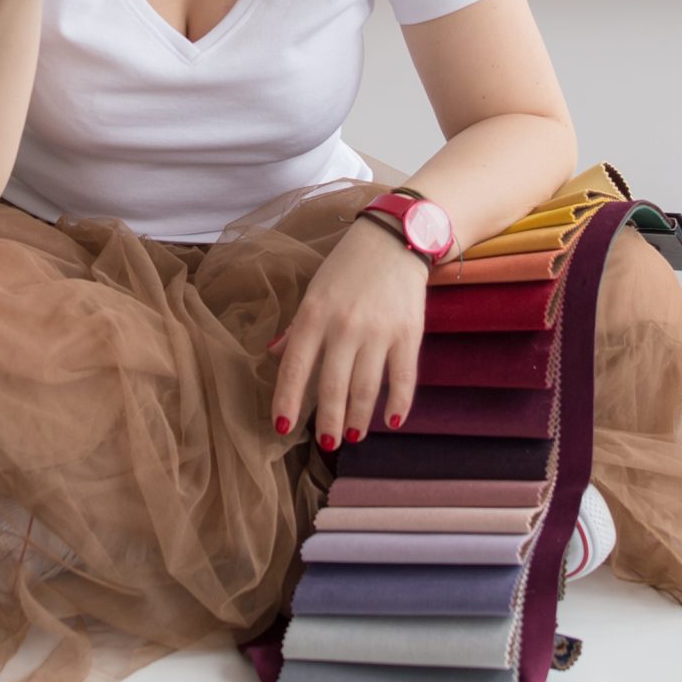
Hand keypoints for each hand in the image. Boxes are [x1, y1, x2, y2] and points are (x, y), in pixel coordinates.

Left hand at [268, 215, 428, 451]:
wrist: (395, 239)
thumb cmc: (347, 267)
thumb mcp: (315, 291)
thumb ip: (297, 328)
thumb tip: (273, 355)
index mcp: (314, 314)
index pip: (294, 367)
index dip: (287, 401)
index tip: (282, 428)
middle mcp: (344, 326)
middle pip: (332, 386)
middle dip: (327, 421)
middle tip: (326, 443)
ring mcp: (378, 331)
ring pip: (365, 389)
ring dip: (357, 418)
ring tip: (352, 436)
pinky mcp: (408, 334)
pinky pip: (403, 378)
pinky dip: (398, 404)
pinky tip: (391, 421)